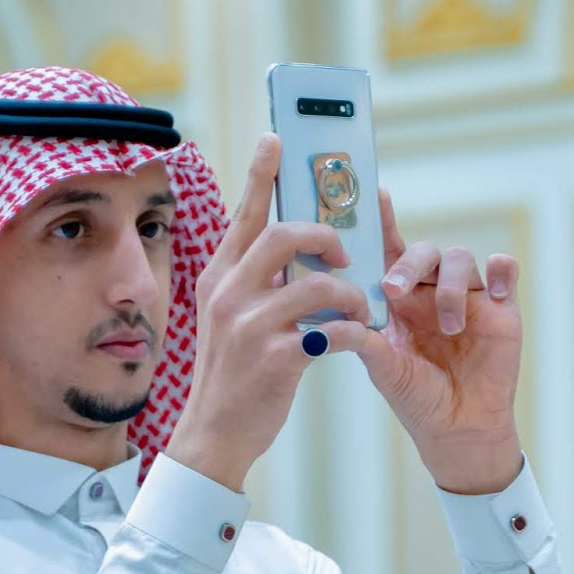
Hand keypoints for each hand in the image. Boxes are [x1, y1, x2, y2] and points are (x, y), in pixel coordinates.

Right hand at [165, 135, 373, 489]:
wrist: (215, 434)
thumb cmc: (233, 374)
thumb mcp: (230, 318)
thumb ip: (254, 282)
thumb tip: (296, 250)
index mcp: (218, 278)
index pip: (242, 215)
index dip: (260, 174)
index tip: (276, 139)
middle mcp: (227, 294)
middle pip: (282, 235)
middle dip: (325, 236)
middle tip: (345, 252)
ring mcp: (249, 326)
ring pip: (316, 283)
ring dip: (350, 293)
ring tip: (359, 308)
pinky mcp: (275, 359)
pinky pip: (331, 329)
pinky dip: (353, 331)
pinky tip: (358, 340)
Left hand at [344, 193, 524, 493]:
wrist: (459, 430)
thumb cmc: (417, 398)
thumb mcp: (383, 370)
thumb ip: (360, 341)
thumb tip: (328, 322)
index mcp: (399, 299)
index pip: (387, 251)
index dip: (381, 222)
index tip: (374, 196)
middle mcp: (431, 290)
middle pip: (423, 251)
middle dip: (408, 264)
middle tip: (395, 291)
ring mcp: (468, 297)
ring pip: (460, 259)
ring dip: (449, 288)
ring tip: (448, 328)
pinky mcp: (502, 308)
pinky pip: (506, 272)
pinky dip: (502, 270)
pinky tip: (496, 290)